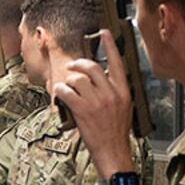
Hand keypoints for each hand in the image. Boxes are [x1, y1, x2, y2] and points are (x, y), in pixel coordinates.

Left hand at [53, 28, 134, 178]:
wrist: (113, 152)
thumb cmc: (116, 133)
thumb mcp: (124, 108)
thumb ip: (114, 91)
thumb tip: (100, 78)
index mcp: (123, 91)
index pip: (117, 62)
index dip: (109, 45)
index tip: (104, 32)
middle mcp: (111, 93)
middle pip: (92, 67)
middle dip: (78, 64)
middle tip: (72, 67)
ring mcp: (97, 101)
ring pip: (78, 78)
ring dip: (68, 81)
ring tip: (66, 88)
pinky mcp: (83, 110)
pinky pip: (67, 91)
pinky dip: (60, 91)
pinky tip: (60, 95)